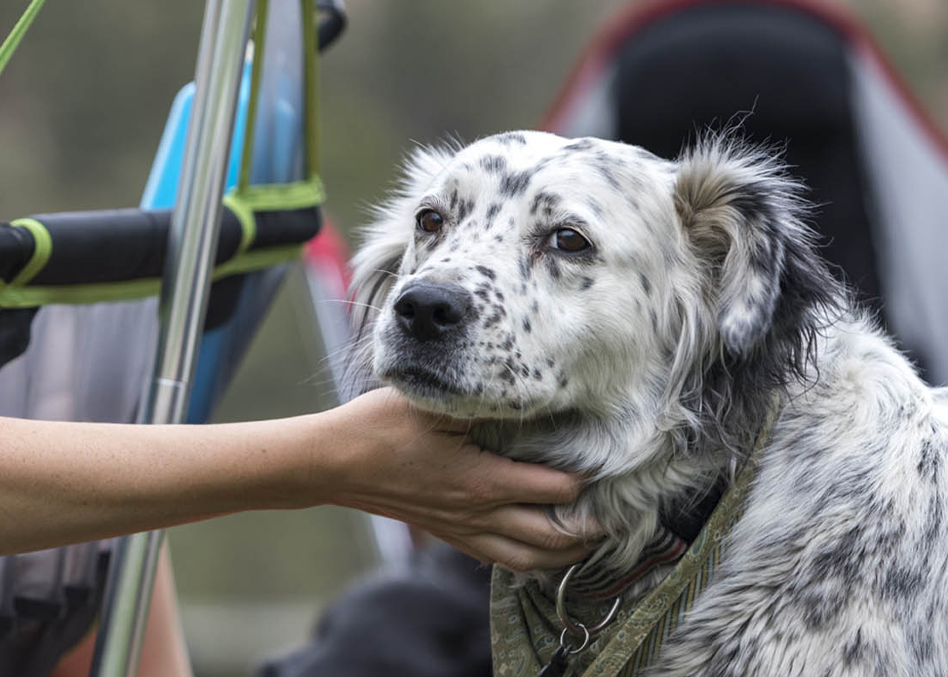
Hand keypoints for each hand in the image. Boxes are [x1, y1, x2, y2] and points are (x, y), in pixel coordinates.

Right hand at [317, 388, 598, 571]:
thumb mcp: (434, 403)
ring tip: (586, 538)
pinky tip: (538, 545)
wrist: (334, 462)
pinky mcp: (448, 534)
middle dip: (590, 530)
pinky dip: (529, 560)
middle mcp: (479, 513)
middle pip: (554, 539)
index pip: (557, 491)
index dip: (586, 480)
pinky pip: (499, 559)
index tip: (604, 461)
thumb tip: (527, 387)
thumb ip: (483, 399)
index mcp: (483, 481)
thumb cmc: (380, 426)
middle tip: (612, 512)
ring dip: (565, 554)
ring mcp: (463, 529)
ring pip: (530, 560)